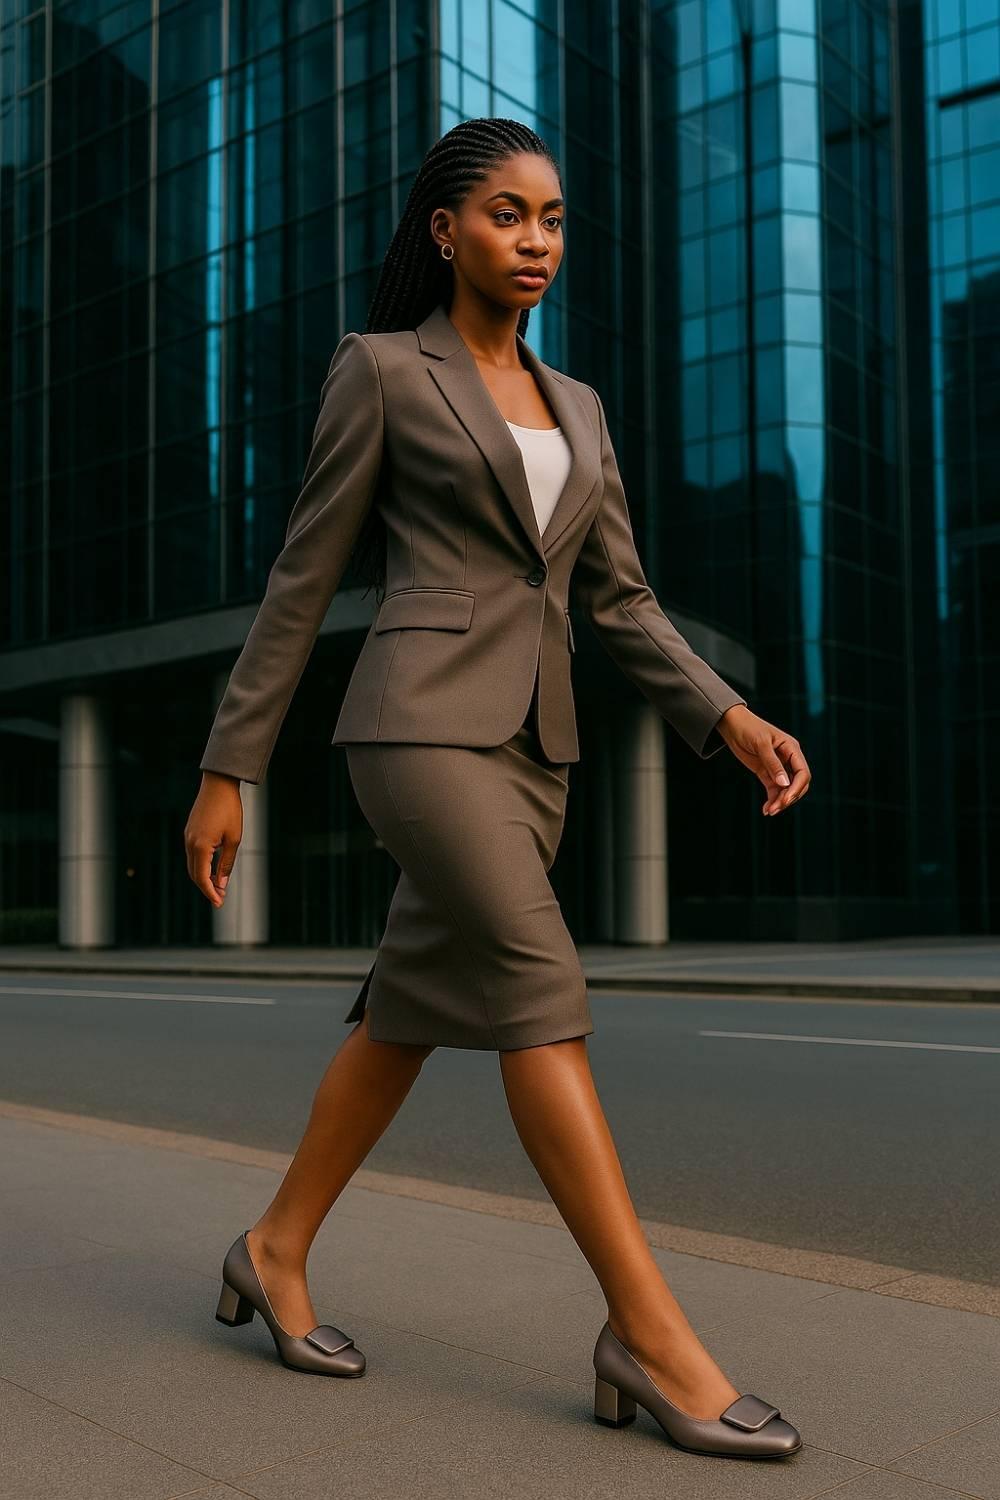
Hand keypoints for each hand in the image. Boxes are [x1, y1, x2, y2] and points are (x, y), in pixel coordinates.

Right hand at [184, 771, 243, 905]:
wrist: (219, 785)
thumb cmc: (230, 810)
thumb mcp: (234, 839)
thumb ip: (226, 863)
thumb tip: (222, 884)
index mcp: (201, 847)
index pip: (202, 878)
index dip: (210, 893)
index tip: (219, 903)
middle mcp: (190, 843)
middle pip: (195, 874)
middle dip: (207, 888)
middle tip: (220, 898)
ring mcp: (188, 837)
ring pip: (192, 865)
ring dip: (203, 877)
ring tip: (219, 886)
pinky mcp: (190, 831)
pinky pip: (193, 854)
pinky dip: (201, 866)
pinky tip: (212, 869)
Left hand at [716, 705, 809, 816]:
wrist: (732, 725)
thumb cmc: (748, 728)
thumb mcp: (761, 744)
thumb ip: (773, 764)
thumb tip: (784, 783)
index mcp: (792, 749)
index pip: (803, 772)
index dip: (797, 787)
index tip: (786, 799)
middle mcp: (788, 759)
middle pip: (798, 784)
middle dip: (789, 797)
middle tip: (776, 808)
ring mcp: (778, 767)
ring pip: (786, 789)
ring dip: (780, 802)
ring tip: (769, 811)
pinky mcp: (766, 773)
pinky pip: (774, 790)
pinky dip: (772, 800)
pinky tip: (766, 809)